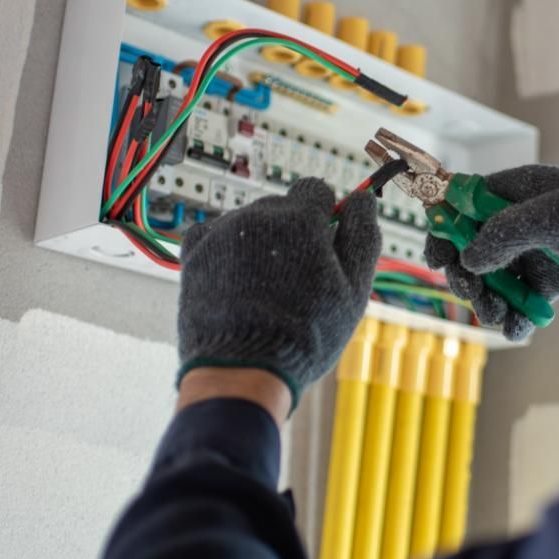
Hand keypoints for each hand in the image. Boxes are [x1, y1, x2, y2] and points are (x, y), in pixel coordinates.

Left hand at [177, 178, 380, 407]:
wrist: (244, 368)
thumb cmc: (305, 334)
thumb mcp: (354, 289)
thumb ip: (362, 236)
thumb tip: (363, 200)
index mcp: (301, 217)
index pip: (317, 189)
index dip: (326, 214)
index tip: (326, 240)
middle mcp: (259, 215)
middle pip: (282, 206)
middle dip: (293, 231)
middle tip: (299, 277)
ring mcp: (222, 231)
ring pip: (250, 223)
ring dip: (260, 243)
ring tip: (266, 289)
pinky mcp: (195, 252)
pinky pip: (215, 235)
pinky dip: (227, 251)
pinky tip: (238, 283)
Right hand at [427, 165, 558, 340]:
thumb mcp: (550, 219)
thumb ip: (503, 234)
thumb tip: (468, 260)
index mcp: (516, 191)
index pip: (462, 204)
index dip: (443, 229)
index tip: (436, 260)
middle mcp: (521, 220)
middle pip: (471, 249)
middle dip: (466, 275)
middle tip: (473, 295)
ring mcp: (536, 251)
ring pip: (494, 280)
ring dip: (489, 301)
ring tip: (499, 316)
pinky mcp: (553, 280)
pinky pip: (522, 300)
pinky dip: (517, 317)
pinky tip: (519, 329)